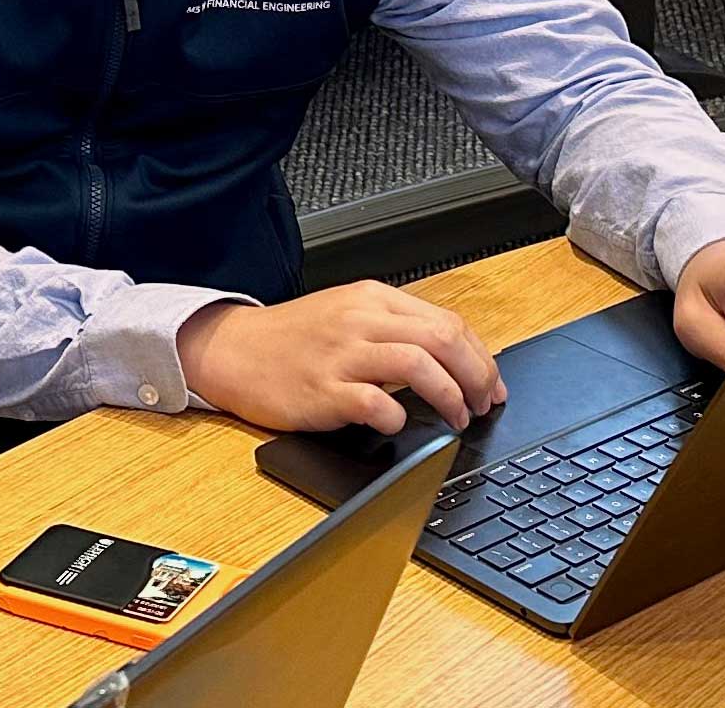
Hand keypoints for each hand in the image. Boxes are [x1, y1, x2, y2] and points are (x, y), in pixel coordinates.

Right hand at [179, 279, 505, 434]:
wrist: (233, 350)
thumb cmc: (293, 340)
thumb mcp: (348, 316)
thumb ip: (395, 329)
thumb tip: (454, 359)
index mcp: (374, 299)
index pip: (449, 322)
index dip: (481, 358)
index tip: (492, 385)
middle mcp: (361, 321)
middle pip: (443, 340)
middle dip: (476, 377)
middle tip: (483, 405)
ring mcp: (341, 354)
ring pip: (419, 365)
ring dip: (449, 397)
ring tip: (456, 419)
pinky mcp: (321, 389)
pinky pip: (374, 401)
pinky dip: (396, 416)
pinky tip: (396, 424)